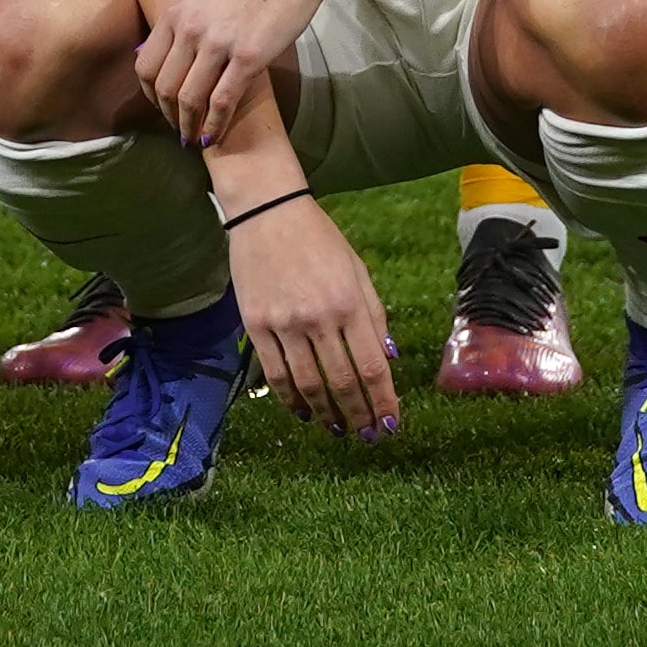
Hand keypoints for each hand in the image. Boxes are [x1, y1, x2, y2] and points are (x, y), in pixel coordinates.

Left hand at [135, 0, 331, 152]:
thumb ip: (183, 17)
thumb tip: (167, 44)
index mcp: (176, 11)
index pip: (145, 65)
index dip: (151, 94)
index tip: (161, 106)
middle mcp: (190, 28)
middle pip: (164, 87)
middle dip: (168, 115)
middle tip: (178, 128)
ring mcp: (218, 43)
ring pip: (190, 99)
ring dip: (189, 126)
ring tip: (193, 140)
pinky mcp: (248, 57)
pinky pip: (222, 101)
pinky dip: (215, 125)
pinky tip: (215, 137)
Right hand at [222, 185, 398, 438]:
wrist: (267, 211)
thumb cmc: (319, 239)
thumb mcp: (358, 270)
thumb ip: (375, 315)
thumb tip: (388, 360)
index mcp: (350, 302)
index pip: (373, 366)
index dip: (383, 401)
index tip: (390, 424)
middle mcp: (319, 316)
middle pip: (343, 382)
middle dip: (359, 415)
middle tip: (368, 436)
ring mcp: (284, 322)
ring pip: (309, 385)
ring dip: (327, 414)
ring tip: (338, 429)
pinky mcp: (255, 325)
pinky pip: (275, 374)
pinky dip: (292, 400)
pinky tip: (304, 412)